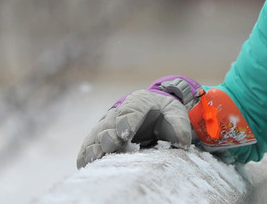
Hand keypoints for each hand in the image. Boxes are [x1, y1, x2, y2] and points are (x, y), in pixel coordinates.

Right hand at [76, 75, 202, 167]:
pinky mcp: (100, 136)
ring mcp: (108, 123)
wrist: (152, 113)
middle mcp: (120, 111)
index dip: (128, 120)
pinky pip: (90, 143)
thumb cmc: (164, 114)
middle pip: (111, 122)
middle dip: (110, 134)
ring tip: (93, 158)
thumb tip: (182, 140)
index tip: (125, 132)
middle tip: (111, 145)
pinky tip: (83, 164)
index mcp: (140, 101)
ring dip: (95, 145)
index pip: (132, 108)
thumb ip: (179, 124)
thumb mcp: (176, 114)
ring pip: (98, 133)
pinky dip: (86, 153)